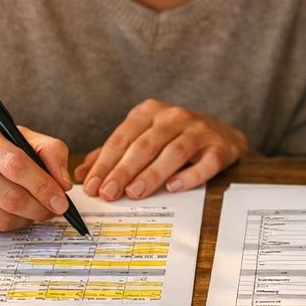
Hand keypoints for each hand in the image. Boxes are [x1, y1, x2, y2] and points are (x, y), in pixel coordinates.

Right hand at [0, 119, 73, 232]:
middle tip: (54, 210)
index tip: (62, 199)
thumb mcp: (14, 135)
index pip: (16, 165)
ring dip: (26, 220)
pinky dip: (7, 225)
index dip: (44, 185)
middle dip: (40, 208)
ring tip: (34, 211)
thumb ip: (48, 151)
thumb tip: (64, 184)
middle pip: (10, 197)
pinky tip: (9, 214)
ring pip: (0, 219)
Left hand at [74, 99, 249, 199]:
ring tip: (134, 192)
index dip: (105, 162)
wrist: (222, 134)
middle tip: (108, 193)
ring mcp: (199, 131)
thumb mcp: (143, 137)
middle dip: (123, 171)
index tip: (92, 185)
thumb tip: (83, 175)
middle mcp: (174, 117)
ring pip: (173, 152)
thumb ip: (113, 154)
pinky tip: (174, 188)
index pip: (122, 138)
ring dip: (152, 173)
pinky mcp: (219, 148)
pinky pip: (205, 163)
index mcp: (150, 111)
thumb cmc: (174, 138)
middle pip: (144, 145)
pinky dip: (189, 176)